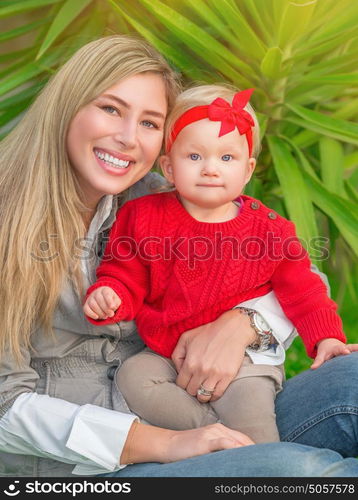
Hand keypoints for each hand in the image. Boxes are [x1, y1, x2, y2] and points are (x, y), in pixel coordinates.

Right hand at [83, 286, 120, 319]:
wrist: (103, 300)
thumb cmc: (111, 300)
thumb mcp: (116, 300)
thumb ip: (116, 303)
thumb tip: (112, 308)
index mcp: (105, 290)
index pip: (106, 294)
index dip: (109, 301)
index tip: (112, 307)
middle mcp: (96, 292)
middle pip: (99, 300)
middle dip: (106, 309)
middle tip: (111, 314)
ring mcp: (90, 298)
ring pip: (93, 305)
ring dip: (100, 312)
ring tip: (105, 316)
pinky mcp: (86, 305)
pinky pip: (86, 309)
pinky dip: (91, 314)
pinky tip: (97, 317)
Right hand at [120, 421, 253, 464]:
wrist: (168, 444)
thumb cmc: (187, 448)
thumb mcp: (206, 445)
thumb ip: (220, 448)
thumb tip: (234, 458)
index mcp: (220, 429)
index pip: (243, 438)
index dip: (254, 448)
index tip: (265, 458)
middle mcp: (219, 429)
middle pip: (243, 440)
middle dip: (255, 451)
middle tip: (267, 462)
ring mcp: (212, 434)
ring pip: (236, 441)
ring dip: (248, 451)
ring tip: (259, 462)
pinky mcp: (205, 441)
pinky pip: (223, 443)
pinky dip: (234, 448)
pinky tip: (242, 454)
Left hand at [171, 309, 255, 401]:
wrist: (232, 329)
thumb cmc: (208, 332)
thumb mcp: (186, 338)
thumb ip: (177, 355)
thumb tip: (178, 370)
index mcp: (190, 362)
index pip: (181, 384)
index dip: (183, 383)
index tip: (187, 380)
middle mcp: (201, 371)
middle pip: (191, 391)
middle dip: (192, 389)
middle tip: (195, 384)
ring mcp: (215, 375)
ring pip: (204, 396)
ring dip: (202, 395)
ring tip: (203, 389)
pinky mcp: (228, 376)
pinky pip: (218, 394)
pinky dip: (214, 395)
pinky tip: (213, 390)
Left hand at [311, 338, 351, 368]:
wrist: (330, 343)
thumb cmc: (326, 351)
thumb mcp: (321, 354)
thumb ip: (318, 361)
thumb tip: (312, 368)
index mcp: (336, 348)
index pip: (339, 349)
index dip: (343, 351)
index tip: (347, 352)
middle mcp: (345, 348)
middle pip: (350, 347)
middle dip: (354, 348)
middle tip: (353, 351)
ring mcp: (350, 350)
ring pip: (354, 348)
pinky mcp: (353, 352)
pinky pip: (356, 351)